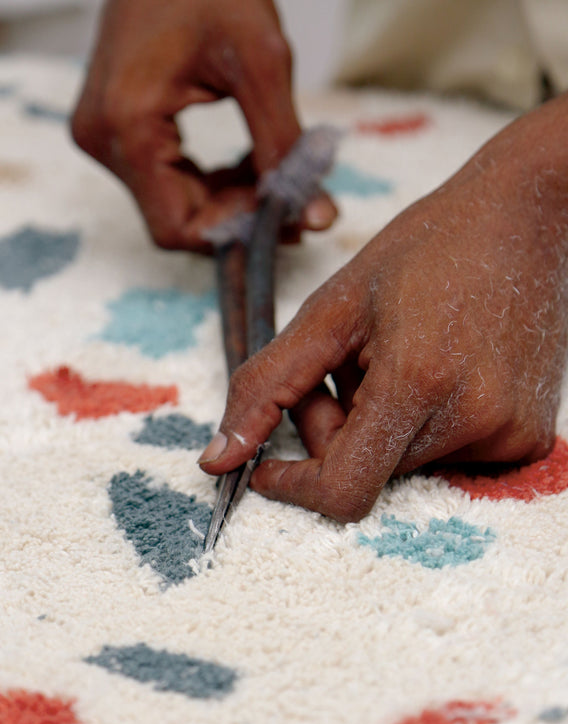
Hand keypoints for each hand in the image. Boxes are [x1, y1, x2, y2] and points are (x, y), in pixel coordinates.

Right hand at [70, 0, 336, 250]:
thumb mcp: (261, 62)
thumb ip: (285, 146)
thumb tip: (314, 216)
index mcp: (126, 125)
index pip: (177, 227)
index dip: (235, 233)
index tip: (286, 214)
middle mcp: (102, 138)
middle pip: (176, 219)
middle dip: (239, 214)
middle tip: (294, 196)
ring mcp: (102, 134)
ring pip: (173, 203)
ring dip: (230, 198)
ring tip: (276, 170)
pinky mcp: (112, 127)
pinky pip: (164, 178)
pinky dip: (211, 179)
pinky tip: (249, 159)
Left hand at [199, 94, 567, 520]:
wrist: (526, 216)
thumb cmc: (424, 250)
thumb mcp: (329, 310)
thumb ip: (264, 389)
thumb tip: (215, 460)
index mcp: (418, 380)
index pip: (343, 489)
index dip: (296, 486)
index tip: (269, 467)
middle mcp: (473, 418)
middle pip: (367, 472)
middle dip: (336, 430)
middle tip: (348, 364)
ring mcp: (508, 433)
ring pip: (403, 467)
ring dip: (378, 427)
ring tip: (400, 357)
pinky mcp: (528, 439)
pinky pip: (449, 461)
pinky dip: (425, 429)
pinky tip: (439, 372)